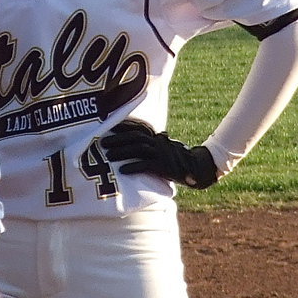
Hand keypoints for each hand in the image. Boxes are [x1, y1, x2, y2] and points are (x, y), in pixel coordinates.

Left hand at [99, 120, 218, 188]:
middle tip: (102, 142)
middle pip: (134, 137)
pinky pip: (145, 165)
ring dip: (121, 152)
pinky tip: (122, 170)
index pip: (138, 128)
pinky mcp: (162, 166)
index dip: (123, 127)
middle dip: (117, 139)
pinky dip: (133, 167)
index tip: (109, 126)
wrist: (195, 168)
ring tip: (107, 155)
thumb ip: (150, 145)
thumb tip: (134, 145)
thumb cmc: (175, 160)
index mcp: (156, 138)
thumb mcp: (162, 148)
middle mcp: (157, 143)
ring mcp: (160, 154)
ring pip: (137, 149)